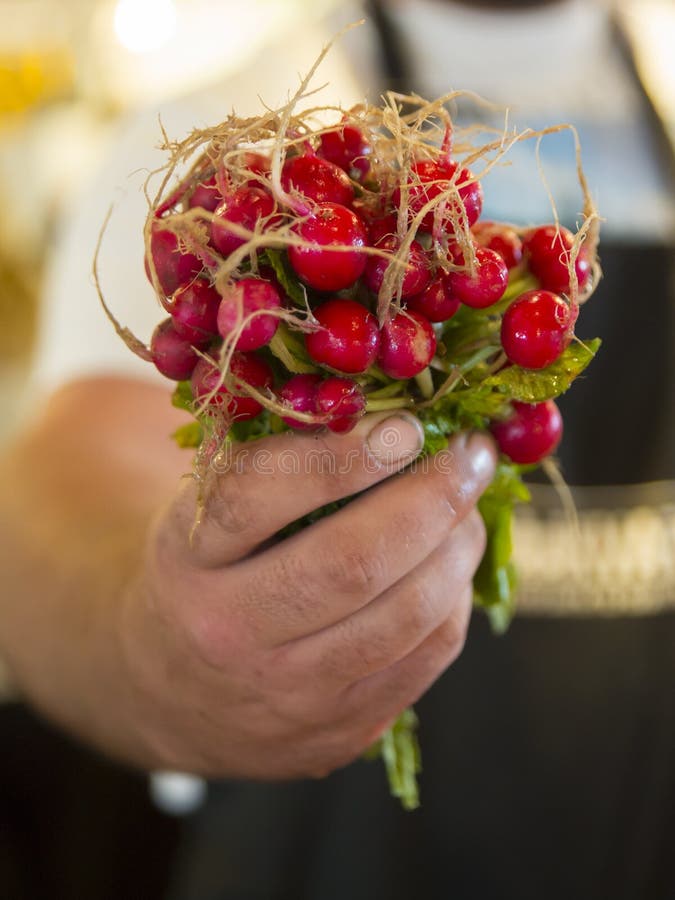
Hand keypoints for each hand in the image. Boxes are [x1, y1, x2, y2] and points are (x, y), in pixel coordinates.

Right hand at [119, 414, 495, 778]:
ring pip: (405, 617)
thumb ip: (271, 470)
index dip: (341, 456)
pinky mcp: (336, 733)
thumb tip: (389, 415)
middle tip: (471, 456)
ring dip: (458, 548)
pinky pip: (425, 660)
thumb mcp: (202, 518)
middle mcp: (229, 633)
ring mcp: (287, 695)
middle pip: (352, 563)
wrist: (169, 694)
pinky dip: (454, 601)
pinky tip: (452, 566)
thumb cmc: (201, 579)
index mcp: (186, 561)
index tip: (405, 425)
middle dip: (431, 499)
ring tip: (469, 508)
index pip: (257, 496)